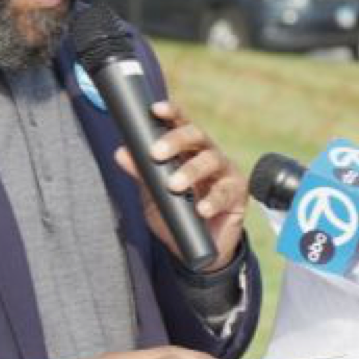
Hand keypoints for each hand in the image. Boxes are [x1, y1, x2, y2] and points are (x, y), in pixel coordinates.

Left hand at [114, 100, 247, 270]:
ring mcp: (225, 172)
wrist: (202, 249)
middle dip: (176, 140)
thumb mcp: (154, 195)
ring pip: (211, 161)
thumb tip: (121, 152)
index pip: (180, 124)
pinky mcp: (237, 193)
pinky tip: (201, 209)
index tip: (155, 109)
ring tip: (174, 185)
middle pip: (197, 136)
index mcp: (188, 150)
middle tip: (156, 153)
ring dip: (190, 171)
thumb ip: (142, 174)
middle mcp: (208, 155)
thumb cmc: (178, 214)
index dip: (171, 113)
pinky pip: (225, 193)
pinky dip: (211, 201)